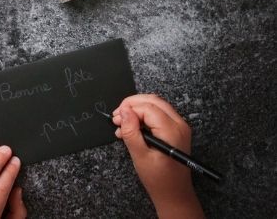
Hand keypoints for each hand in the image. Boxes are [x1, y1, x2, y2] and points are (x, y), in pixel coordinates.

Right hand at [113, 94, 203, 218]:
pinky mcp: (176, 129)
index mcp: (172, 131)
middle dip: (132, 105)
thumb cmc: (159, 179)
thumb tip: (124, 111)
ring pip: (155, 104)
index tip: (116, 118)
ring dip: (137, 109)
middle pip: (153, 101)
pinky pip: (158, 113)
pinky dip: (143, 115)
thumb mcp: (140, 156)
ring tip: (122, 124)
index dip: (129, 108)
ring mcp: (180, 126)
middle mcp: (179, 125)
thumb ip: (131, 131)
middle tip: (117, 116)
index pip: (147, 108)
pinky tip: (132, 127)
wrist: (175, 194)